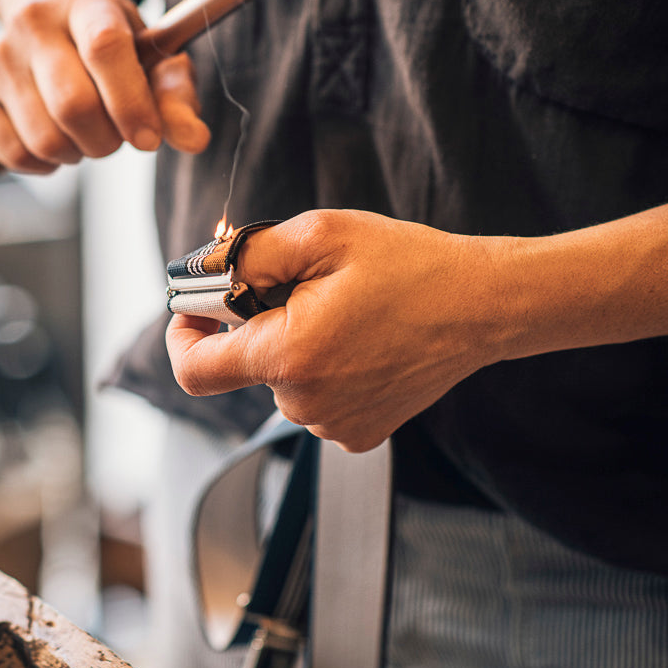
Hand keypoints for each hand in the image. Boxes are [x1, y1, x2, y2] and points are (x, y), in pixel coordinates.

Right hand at [0, 0, 210, 173]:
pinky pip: (14, 154)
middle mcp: (32, 19)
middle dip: (106, 140)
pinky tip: (53, 141)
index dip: (131, 103)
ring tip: (83, 133)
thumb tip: (194, 140)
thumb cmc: (114, 53)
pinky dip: (43, 164)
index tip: (149, 139)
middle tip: (117, 136)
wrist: (53, 31)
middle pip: (73, 104)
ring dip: (77, 153)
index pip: (105, 47)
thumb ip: (176, 97)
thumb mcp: (153, 62)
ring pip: (44, 139)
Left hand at [166, 210, 507, 451]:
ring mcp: (334, 425)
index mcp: (289, 356)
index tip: (194, 308)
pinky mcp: (359, 432)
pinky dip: (321, 368)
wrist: (485, 305)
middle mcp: (306, 404)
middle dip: (254, 323)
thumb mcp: (320, 235)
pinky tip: (359, 340)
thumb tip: (199, 272)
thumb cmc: (409, 265)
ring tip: (342, 311)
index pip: (194, 370)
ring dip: (291, 344)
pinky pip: (313, 398)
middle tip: (300, 286)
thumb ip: (246, 255)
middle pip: (242, 366)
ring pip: (279, 381)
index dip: (182, 335)